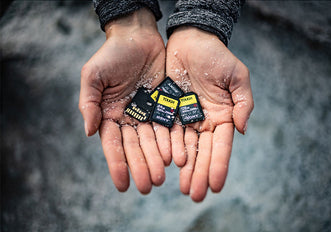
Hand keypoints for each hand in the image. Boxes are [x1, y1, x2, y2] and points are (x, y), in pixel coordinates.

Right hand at [79, 8, 169, 193]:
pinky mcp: (164, 106)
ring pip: (152, 141)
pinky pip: (168, 127)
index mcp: (109, 115)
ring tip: (161, 178)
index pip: (113, 145)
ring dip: (156, 160)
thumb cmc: (111, 54)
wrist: (138, 36)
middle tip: (147, 187)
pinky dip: (170, 142)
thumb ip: (89, 103)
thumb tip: (88, 132)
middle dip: (140, 167)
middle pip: (134, 148)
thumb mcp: (93, 76)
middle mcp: (128, 118)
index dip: (117, 165)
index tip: (123, 185)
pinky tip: (175, 157)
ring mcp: (147, 113)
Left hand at [166, 27, 253, 201]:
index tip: (216, 186)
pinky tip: (167, 164)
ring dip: (185, 168)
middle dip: (199, 173)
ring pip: (185, 147)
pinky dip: (167, 149)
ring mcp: (185, 117)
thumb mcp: (237, 76)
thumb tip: (242, 130)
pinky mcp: (167, 110)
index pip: (221, 145)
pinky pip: (166, 132)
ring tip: (182, 187)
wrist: (190, 40)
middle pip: (202, 152)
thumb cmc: (216, 56)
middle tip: (195, 195)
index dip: (219, 165)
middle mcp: (204, 121)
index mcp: (222, 116)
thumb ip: (243, 103)